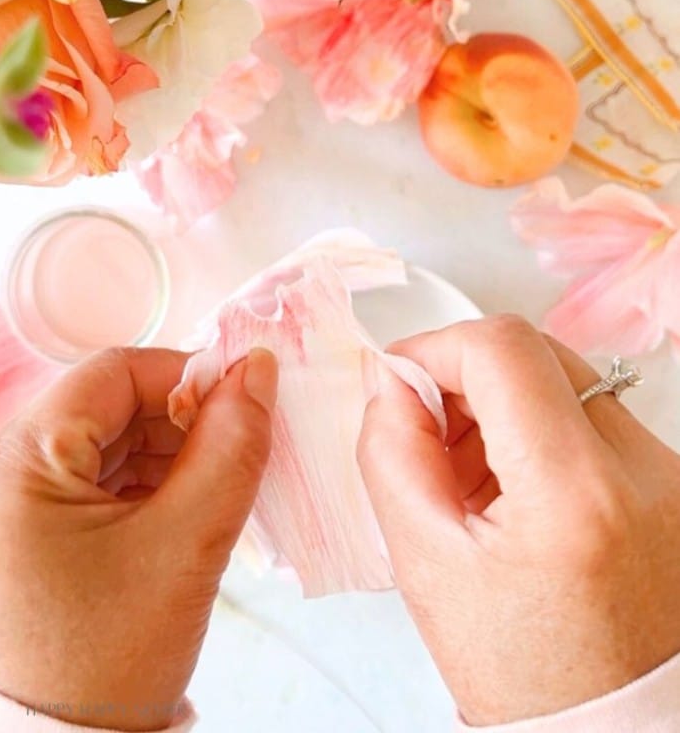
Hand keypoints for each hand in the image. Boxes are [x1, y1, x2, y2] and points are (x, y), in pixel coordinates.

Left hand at [0, 346, 276, 731]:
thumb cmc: (109, 658)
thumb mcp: (185, 545)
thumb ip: (231, 449)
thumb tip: (259, 372)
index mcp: (24, 458)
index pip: (118, 371)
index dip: (189, 376)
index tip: (246, 402)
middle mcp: (11, 470)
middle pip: (116, 404)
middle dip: (186, 421)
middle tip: (239, 454)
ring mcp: (22, 502)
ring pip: (115, 441)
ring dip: (174, 454)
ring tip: (216, 493)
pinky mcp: (39, 530)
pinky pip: (105, 479)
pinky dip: (153, 484)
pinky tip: (187, 513)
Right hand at [359, 316, 679, 725]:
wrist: (612, 724)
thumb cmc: (524, 673)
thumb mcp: (428, 566)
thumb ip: (392, 454)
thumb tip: (391, 384)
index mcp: (574, 493)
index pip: (502, 349)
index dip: (434, 348)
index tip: (400, 380)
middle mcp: (641, 468)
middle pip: (534, 351)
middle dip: (464, 376)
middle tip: (430, 434)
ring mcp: (666, 470)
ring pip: (560, 377)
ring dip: (500, 403)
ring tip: (472, 478)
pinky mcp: (670, 476)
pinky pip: (589, 413)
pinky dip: (538, 430)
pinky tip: (514, 489)